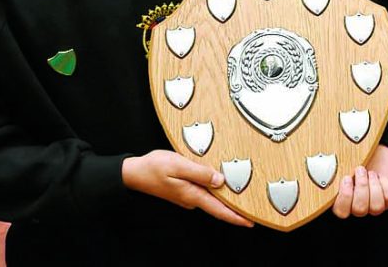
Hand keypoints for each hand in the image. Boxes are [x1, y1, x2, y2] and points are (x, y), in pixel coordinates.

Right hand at [122, 150, 252, 226]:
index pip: (218, 209)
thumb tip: (219, 180)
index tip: (250, 221)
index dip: (235, 216)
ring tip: (241, 196)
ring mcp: (187, 195)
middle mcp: (191, 198)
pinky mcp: (184, 189)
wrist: (134, 173)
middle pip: (217, 206)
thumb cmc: (154, 168)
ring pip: (211, 198)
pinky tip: (220, 184)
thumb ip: (200, 172)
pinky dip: (214, 190)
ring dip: (225, 199)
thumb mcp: (179, 165)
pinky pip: (203, 191)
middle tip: (252, 208)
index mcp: (192, 194)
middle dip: (235, 209)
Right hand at [332, 145, 387, 218]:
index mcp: (346, 200)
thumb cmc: (360, 157)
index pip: (341, 211)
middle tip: (360, 170)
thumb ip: (338, 171)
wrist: (380, 151)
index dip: (344, 198)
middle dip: (361, 188)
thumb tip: (328, 170)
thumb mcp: (347, 162)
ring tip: (371, 172)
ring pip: (376, 207)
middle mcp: (361, 205)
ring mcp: (377, 203)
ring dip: (373, 186)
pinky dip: (385, 183)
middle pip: (360, 209)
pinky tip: (381, 175)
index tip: (346, 178)